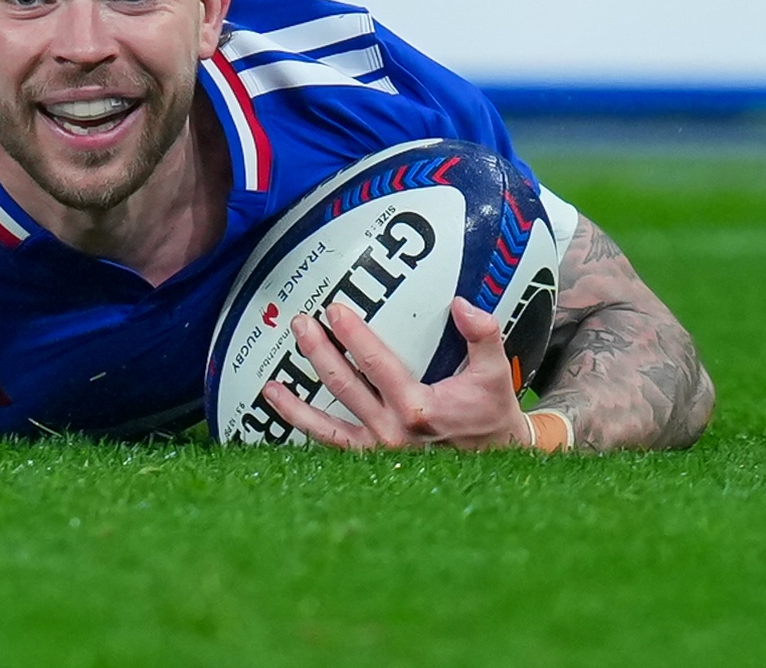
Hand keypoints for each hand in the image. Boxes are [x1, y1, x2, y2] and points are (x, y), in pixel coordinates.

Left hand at [262, 298, 530, 450]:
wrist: (496, 459)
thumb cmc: (490, 412)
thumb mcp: (494, 371)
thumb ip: (483, 335)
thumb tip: (461, 304)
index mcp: (419, 408)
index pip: (376, 365)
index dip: (354, 336)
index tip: (335, 310)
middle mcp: (393, 431)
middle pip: (344, 385)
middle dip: (318, 351)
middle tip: (300, 323)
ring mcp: (379, 449)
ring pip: (327, 423)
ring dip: (296, 402)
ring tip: (269, 384)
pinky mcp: (372, 460)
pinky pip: (331, 444)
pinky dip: (304, 428)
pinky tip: (281, 410)